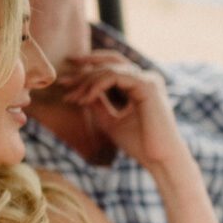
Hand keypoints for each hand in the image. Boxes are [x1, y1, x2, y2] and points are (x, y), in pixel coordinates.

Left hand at [58, 51, 186, 169]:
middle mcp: (146, 78)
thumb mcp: (110, 121)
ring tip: (72, 98)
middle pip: (109, 62)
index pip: (112, 68)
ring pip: (109, 69)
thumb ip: (98, 104)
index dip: (88, 70)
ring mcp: (148, 79)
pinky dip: (96, 86)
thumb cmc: (140, 145)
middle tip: (62, 81)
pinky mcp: (147, 85)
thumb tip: (81, 92)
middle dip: (84, 70)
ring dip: (87, 82)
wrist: (160, 160)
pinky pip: (114, 76)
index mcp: (140, 85)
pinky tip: (85, 99)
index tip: (66, 82)